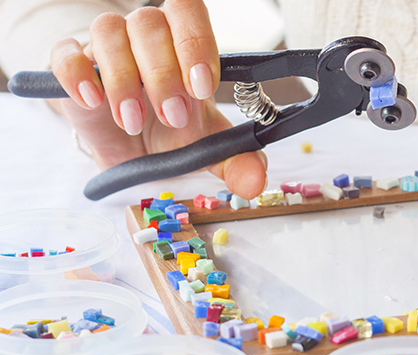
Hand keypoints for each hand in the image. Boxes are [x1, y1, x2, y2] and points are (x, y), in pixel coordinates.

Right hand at [48, 0, 266, 198]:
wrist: (126, 144)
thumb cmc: (168, 129)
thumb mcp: (203, 145)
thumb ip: (233, 159)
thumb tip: (256, 180)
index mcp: (183, 43)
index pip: (190, 13)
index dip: (196, 43)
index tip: (202, 87)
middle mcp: (145, 35)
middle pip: (150, 22)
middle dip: (163, 73)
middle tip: (172, 117)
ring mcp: (105, 46)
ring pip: (108, 31)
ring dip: (124, 78)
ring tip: (134, 121)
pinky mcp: (70, 64)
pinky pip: (65, 52)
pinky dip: (77, 74)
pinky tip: (93, 101)